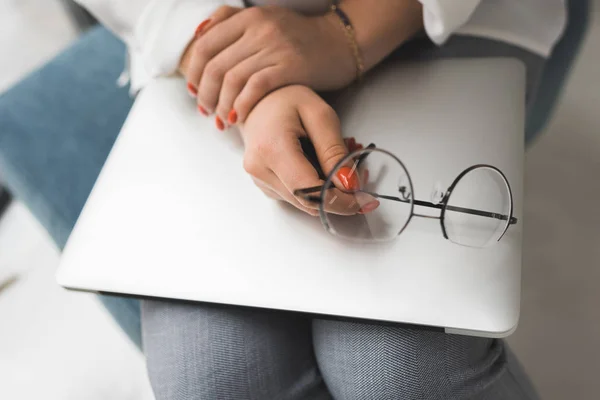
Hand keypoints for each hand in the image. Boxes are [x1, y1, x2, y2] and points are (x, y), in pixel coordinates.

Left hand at [180, 5, 354, 128]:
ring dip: (221, 104)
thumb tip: (199, 33)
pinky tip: (239, 118)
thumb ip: (231, 20)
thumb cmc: (299, 36)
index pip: (205, 46)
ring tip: (221, 120)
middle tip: (206, 111)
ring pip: (232, 79)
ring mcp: (275, 47)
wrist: (340, 42)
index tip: (193, 91)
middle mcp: (259, 29)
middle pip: (215, 66)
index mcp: (248, 17)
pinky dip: (242, 105)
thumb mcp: (264, 18)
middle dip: (205, 94)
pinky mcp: (291, 67)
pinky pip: (256, 88)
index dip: (193, 72)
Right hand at [240, 85, 376, 215]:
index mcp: (272, 149)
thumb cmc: (289, 101)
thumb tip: (349, 186)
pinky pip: (297, 197)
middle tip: (361, 175)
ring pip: (305, 203)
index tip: (366, 200)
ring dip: (330, 192)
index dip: (341, 202)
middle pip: (309, 202)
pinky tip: (323, 168)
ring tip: (343, 165)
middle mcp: (260, 170)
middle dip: (340, 196)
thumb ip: (334, 151)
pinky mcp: (265, 186)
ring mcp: (260, 181)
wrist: (260, 101)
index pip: (309, 191)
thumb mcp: (320, 115)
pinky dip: (317, 188)